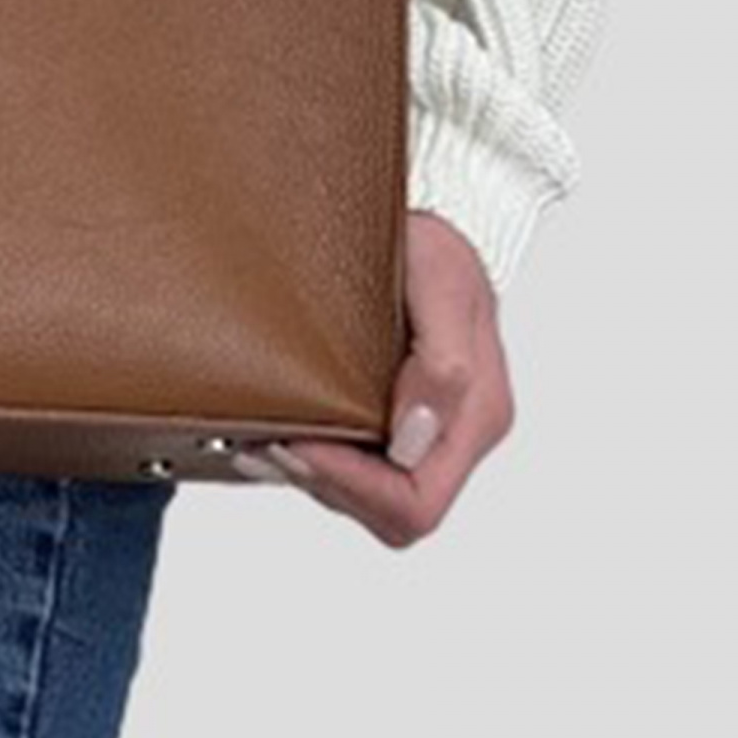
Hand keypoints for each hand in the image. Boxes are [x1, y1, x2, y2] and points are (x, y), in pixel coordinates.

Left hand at [236, 210, 515, 546]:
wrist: (429, 225)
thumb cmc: (437, 247)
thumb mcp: (443, 282)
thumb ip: (444, 363)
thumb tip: (415, 436)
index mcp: (476, 416)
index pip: (417, 502)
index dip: (353, 485)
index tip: (299, 443)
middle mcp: (452, 436)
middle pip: (388, 513)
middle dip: (323, 482)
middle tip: (266, 442)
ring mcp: (422, 433)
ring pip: (365, 497)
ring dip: (310, 473)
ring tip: (260, 435)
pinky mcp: (391, 423)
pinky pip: (353, 469)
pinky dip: (310, 457)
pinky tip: (274, 430)